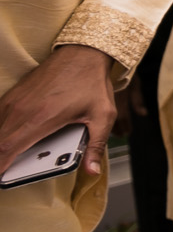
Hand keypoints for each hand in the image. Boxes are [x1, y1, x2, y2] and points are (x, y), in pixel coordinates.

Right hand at [0, 44, 117, 178]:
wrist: (82, 53)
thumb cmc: (92, 83)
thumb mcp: (102, 116)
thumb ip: (96, 146)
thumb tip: (92, 170)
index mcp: (40, 118)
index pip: (6, 149)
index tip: (0, 179)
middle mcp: (21, 110)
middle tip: (5, 174)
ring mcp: (14, 102)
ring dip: (0, 147)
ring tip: (8, 161)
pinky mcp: (13, 96)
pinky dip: (1, 133)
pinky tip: (10, 141)